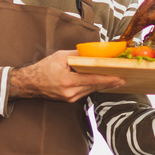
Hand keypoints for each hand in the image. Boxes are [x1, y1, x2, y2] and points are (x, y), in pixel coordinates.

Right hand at [8, 50, 124, 102]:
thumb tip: (93, 54)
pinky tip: (102, 82)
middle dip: (109, 82)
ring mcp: (70, 98)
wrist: (31, 84)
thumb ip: (78, 56)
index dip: (107, 79)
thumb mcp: (60, 57)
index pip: (92, 80)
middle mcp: (70, 92)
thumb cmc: (44, 68)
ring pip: (91, 90)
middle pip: (94, 86)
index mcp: (67, 81)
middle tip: (123, 78)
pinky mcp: (70, 100)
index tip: (120, 78)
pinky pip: (86, 92)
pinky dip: (94, 86)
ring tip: (116, 80)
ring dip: (103, 85)